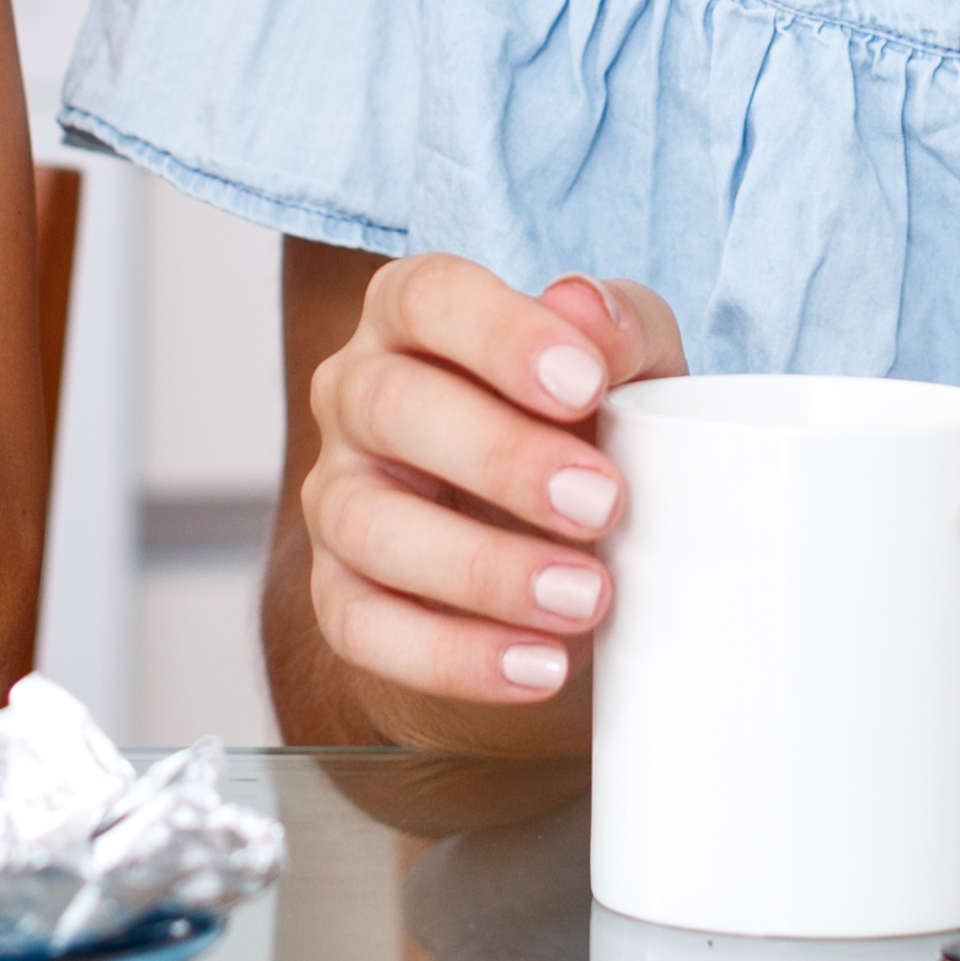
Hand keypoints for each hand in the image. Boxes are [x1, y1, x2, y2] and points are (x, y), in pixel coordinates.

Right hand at [299, 261, 685, 726]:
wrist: (549, 543)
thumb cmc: (580, 428)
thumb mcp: (623, 368)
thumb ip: (618, 329)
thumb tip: (584, 308)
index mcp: (413, 316)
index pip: (429, 296)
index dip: (503, 337)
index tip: (585, 386)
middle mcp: (356, 395)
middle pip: (392, 405)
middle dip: (502, 459)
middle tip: (602, 505)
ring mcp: (336, 496)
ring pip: (368, 524)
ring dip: (482, 569)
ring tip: (584, 597)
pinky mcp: (338, 592)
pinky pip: (363, 628)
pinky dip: (453, 655)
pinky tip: (537, 664)